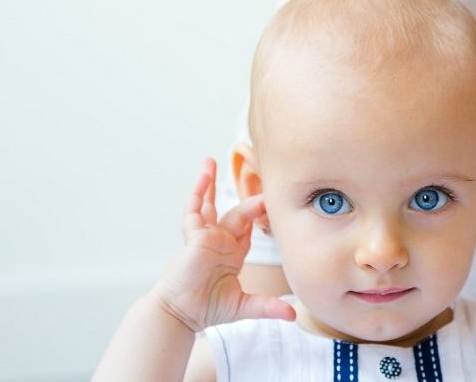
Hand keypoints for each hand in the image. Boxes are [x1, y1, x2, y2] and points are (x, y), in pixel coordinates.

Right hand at [153, 158, 294, 332]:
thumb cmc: (207, 309)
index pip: (248, 228)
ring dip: (209, 183)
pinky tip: (203, 175)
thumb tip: (293, 315)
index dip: (260, 214)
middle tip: (261, 179)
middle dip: (248, 198)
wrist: (182, 314)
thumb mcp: (244, 306)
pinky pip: (194, 209)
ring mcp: (204, 237)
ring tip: (209, 161)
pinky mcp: (193, 236)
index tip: (274, 202)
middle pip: (235, 212)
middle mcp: (218, 241)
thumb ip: (268, 306)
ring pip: (208, 204)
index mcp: (231, 254)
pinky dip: (198, 192)